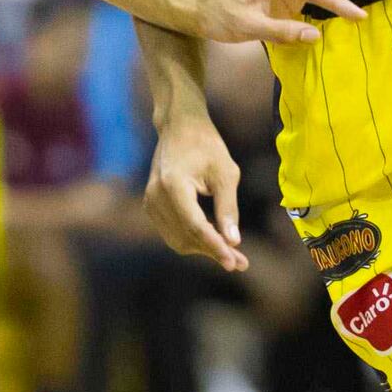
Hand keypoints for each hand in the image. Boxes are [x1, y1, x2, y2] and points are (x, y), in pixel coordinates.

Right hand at [145, 114, 248, 271]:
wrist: (179, 127)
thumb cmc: (206, 145)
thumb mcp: (226, 173)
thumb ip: (228, 208)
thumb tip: (234, 242)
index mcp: (173, 185)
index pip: (195, 226)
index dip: (216, 248)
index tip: (235, 264)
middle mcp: (156, 197)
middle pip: (186, 237)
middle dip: (213, 251)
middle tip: (242, 263)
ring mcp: (150, 202)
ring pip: (178, 240)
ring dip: (204, 248)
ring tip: (232, 253)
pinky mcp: (151, 206)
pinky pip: (172, 232)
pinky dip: (193, 239)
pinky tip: (214, 238)